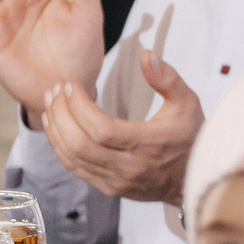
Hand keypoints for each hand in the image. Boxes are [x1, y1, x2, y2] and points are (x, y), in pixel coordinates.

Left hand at [42, 48, 201, 204]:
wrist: (192, 180)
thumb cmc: (189, 138)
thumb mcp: (187, 103)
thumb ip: (167, 78)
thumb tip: (146, 55)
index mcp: (150, 144)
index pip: (101, 129)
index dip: (78, 106)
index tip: (70, 86)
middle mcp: (131, 167)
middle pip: (80, 144)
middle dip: (61, 114)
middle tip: (55, 92)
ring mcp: (117, 181)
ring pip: (73, 158)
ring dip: (56, 130)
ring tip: (51, 106)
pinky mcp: (109, 188)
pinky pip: (75, 169)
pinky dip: (60, 148)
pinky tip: (57, 128)